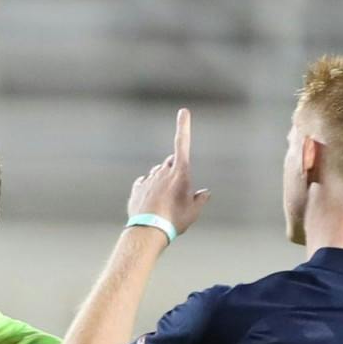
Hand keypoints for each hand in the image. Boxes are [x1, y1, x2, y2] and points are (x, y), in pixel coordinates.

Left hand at [127, 108, 209, 237]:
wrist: (148, 232)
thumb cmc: (174, 221)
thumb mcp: (193, 212)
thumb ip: (200, 199)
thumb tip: (204, 193)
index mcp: (180, 173)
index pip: (183, 144)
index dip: (184, 126)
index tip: (183, 111)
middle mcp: (163, 171)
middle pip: (170, 162)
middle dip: (175, 169)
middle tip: (178, 191)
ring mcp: (148, 179)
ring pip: (157, 173)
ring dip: (162, 181)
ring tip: (165, 203)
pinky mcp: (137, 189)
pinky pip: (144, 184)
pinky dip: (149, 189)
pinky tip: (152, 203)